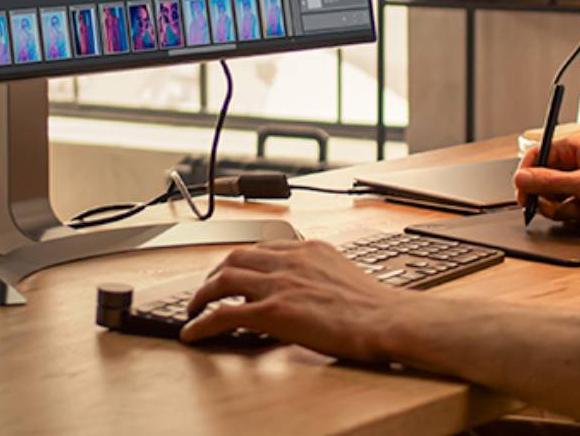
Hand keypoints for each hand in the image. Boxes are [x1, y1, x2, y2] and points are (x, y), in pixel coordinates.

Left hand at [181, 241, 410, 361]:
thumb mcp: (344, 275)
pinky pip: (224, 314)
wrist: (387, 320)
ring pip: (222, 279)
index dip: (239, 261)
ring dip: (200, 296)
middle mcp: (290, 260)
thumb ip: (320, 274)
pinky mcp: (274, 311)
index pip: (262, 247)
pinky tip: (193, 334)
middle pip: (235, 257)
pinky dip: (201, 323)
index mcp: (309, 249)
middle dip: (213, 274)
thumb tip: (308, 290)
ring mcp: (280, 284)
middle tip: (205, 292)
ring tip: (192, 311)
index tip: (231, 272)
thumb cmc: (375, 308)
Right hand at [515, 134, 579, 228]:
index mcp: (575, 146)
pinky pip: (572, 208)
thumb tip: (521, 178)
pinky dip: (579, 215)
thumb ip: (549, 182)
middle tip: (556, 207)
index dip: (527, 175)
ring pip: (558, 198)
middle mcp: (579, 161)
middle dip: (550, 198)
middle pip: (545, 180)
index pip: (537, 155)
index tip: (523, 194)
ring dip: (567, 209)